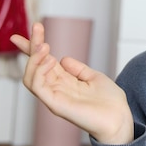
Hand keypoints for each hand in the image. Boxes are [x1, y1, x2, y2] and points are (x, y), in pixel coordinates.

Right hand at [11, 22, 134, 144]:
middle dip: (33, 45)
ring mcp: (54, 97)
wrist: (119, 118)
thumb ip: (78, 69)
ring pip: (30, 77)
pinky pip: (37, 87)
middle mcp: (56, 89)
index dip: (33, 48)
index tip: (26, 31)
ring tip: (45, 46)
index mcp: (65, 82)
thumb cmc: (110, 102)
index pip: (43, 62)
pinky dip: (38, 72)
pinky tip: (49, 60)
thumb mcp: (94, 77)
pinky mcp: (55, 105)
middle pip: (35, 66)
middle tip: (37, 27)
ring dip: (34, 58)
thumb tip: (63, 58)